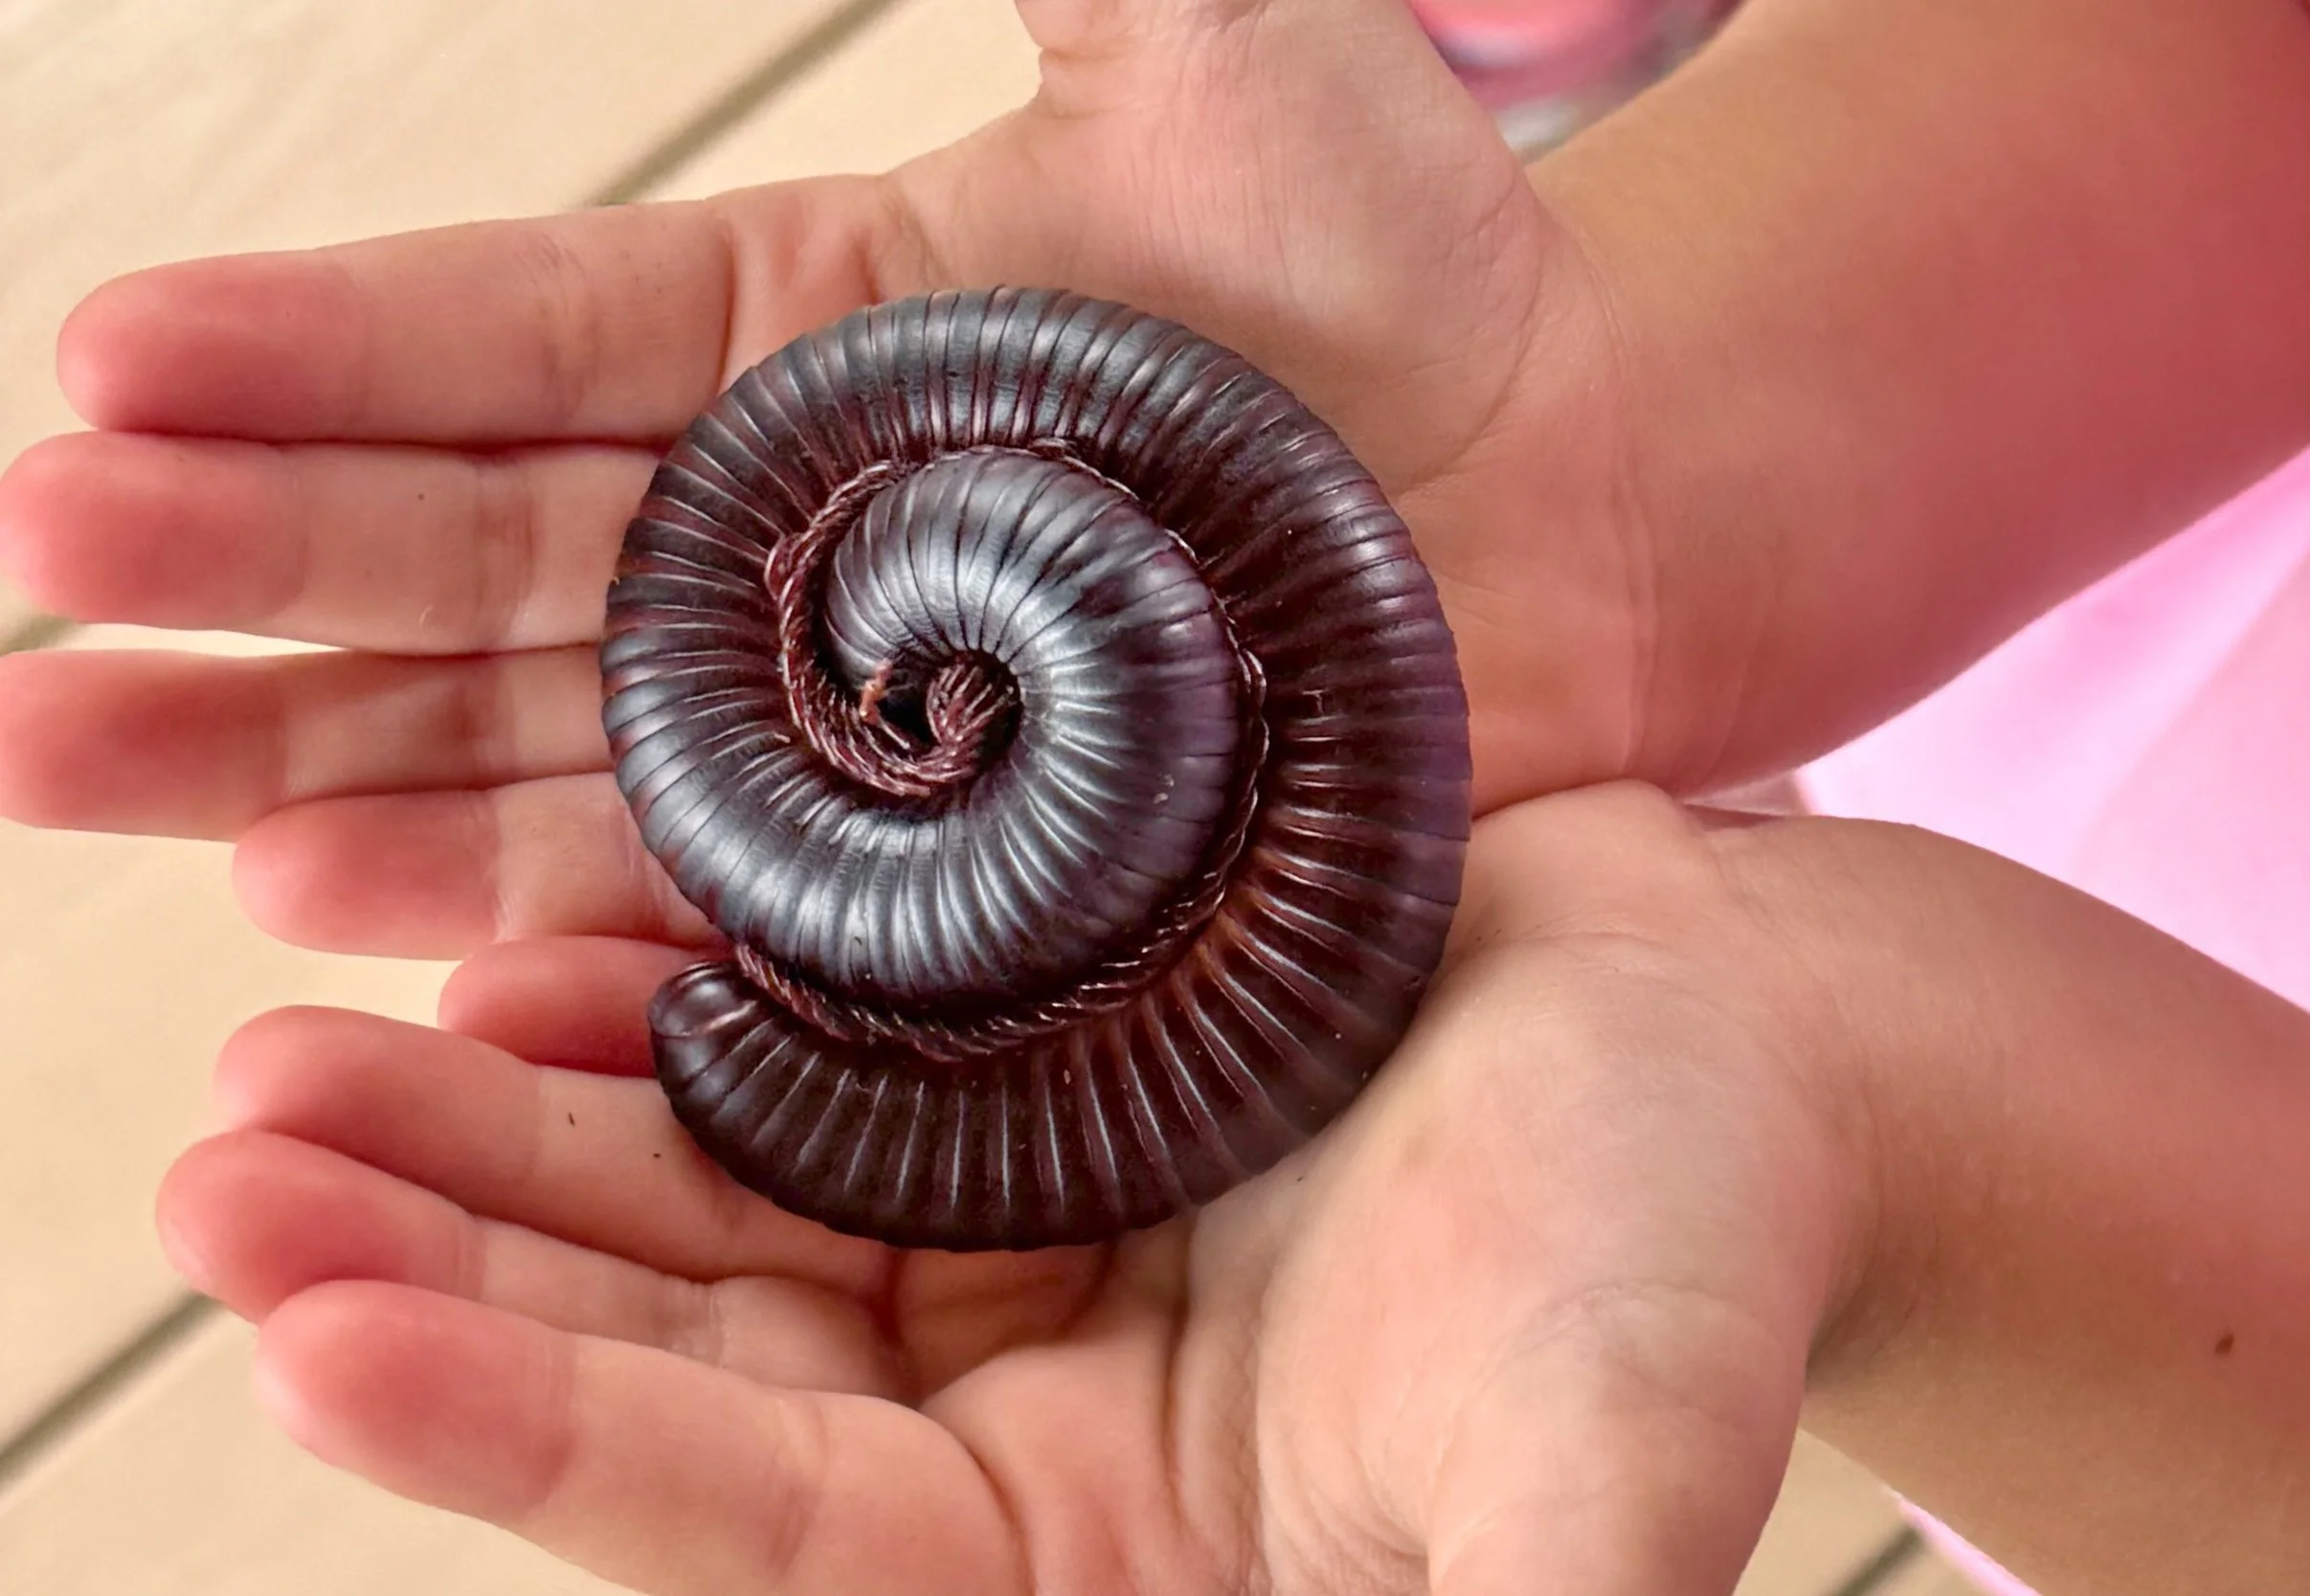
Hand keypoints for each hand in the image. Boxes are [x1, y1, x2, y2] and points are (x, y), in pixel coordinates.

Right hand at [0, 0, 1674, 965]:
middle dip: (234, 581)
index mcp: (793, 330)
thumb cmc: (1413, 267)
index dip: (311, 359)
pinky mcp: (917, 883)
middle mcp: (770, 539)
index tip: (104, 369)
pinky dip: (528, 930)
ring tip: (100, 778)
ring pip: (521, 744)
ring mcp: (830, 731)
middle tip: (25, 617)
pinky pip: (695, 910)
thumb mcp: (1219, 40)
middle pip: (457, 558)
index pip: (505, 335)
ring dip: (310, 772)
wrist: (1572, 504)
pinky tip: (353, 936)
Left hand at [156, 786, 1868, 1595]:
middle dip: (441, 1271)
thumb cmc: (1696, 1249)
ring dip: (483, 1132)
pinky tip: (501, 941)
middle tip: (231, 1158)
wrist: (1731, 1033)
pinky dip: (634, 1009)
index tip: (320, 1337)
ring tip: (281, 1047)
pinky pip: (774, 1060)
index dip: (543, 1438)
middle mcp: (997, 1423)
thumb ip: (1518, 1595)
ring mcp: (985, 1246)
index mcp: (1090, 1560)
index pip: (760, 1532)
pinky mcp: (998, 1091)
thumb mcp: (1608, 1459)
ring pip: (681, 1206)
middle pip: (665, 1364)